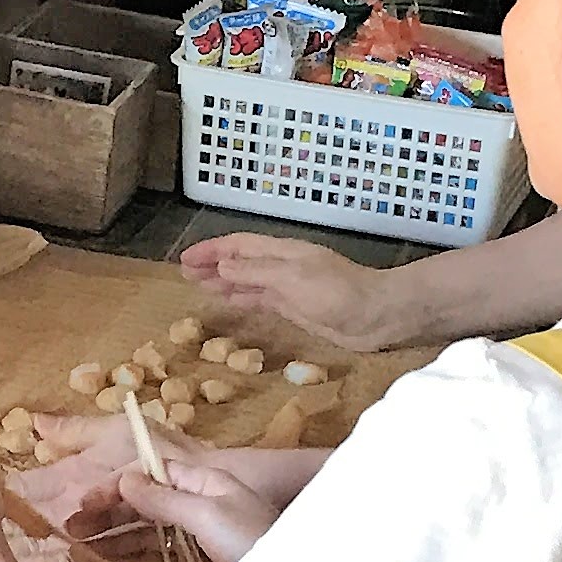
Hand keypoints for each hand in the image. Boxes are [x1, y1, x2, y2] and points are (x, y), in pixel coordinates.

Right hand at [11, 419, 311, 561]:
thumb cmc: (256, 543)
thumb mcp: (209, 513)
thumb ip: (164, 498)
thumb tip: (124, 479)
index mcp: (206, 484)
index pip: (151, 476)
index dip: (115, 487)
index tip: (83, 500)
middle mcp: (199, 509)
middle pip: (142, 508)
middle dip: (105, 516)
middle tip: (69, 529)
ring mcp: (196, 543)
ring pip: (144, 538)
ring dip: (110, 543)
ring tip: (76, 553)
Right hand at [182, 234, 401, 350]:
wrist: (378, 315)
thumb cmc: (339, 293)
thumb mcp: (293, 279)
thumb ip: (257, 273)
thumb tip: (222, 266)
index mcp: (282, 252)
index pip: (238, 246)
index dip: (210, 250)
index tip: (184, 259)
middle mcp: (283, 266)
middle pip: (240, 261)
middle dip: (212, 265)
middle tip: (183, 274)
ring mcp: (289, 287)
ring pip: (248, 281)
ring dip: (223, 282)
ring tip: (197, 287)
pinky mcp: (296, 308)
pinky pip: (261, 300)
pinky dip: (242, 299)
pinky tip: (229, 304)